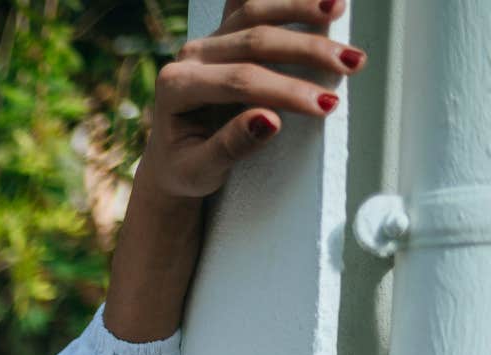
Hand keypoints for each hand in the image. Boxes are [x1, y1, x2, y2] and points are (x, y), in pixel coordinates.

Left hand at [133, 0, 364, 202]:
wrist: (171, 157)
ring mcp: (208, 40)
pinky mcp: (224, 32)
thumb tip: (269, 121)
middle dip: (306, 51)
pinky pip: (252, 3)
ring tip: (339, 9)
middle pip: (253, 41)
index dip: (285, 90)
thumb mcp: (199, 171)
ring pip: (254, 11)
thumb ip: (229, 147)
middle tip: (351, 64)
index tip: (326, 105)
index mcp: (177, 86)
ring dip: (301, 9)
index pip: (239, 81)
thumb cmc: (186, 166)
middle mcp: (189, 56)